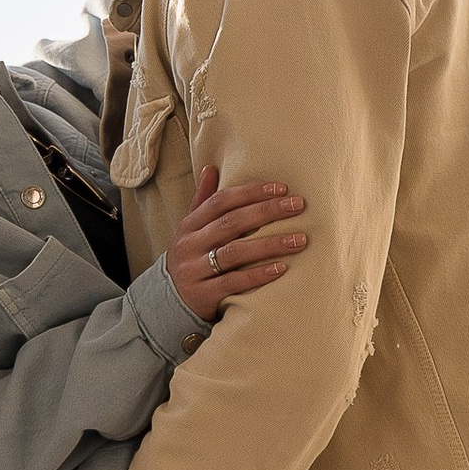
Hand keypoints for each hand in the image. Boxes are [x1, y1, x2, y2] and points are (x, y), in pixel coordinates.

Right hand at [166, 163, 309, 320]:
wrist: (168, 301)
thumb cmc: (190, 259)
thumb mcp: (190, 230)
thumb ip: (203, 201)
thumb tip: (211, 168)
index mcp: (189, 225)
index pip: (221, 201)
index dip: (251, 192)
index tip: (281, 188)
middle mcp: (190, 245)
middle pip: (231, 223)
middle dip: (267, 212)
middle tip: (298, 206)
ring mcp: (195, 270)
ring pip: (235, 252)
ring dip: (270, 244)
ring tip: (299, 240)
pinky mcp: (203, 295)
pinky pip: (234, 282)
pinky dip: (258, 275)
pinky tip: (282, 268)